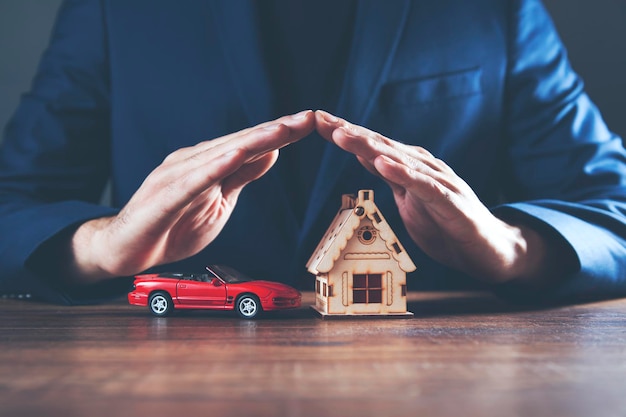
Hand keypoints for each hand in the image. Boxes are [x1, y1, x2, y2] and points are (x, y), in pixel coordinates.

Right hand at [68, 111, 314, 282]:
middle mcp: (192, 162)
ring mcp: (176, 176)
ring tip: (283, 129)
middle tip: (309, 117)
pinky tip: (236, 155)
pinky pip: (193, 180)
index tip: (310, 122)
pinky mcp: (163, 196)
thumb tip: (271, 153)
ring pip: (221, 154)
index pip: (250, 145)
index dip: (281, 133)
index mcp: (207, 164)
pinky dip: (215, 166)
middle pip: (241, 142)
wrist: (125, 251)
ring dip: (254, 140)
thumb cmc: (171, 226)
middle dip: (277, 129)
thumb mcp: (218, 201)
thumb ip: (241, 176)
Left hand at [315, 110, 556, 284]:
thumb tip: (367, 158)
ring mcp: (439, 182)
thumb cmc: (448, 225)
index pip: (373, 146)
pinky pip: (424, 186)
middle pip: (381, 146)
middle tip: (319, 118)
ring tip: (342, 134)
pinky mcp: (450, 202)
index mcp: (411, 168)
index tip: (316, 121)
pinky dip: (403, 174)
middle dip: (349, 131)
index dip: (345, 133)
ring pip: (398, 159)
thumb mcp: (410, 201)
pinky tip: (383, 164)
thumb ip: (392, 178)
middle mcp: (424, 167)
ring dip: (369, 146)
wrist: (491, 251)